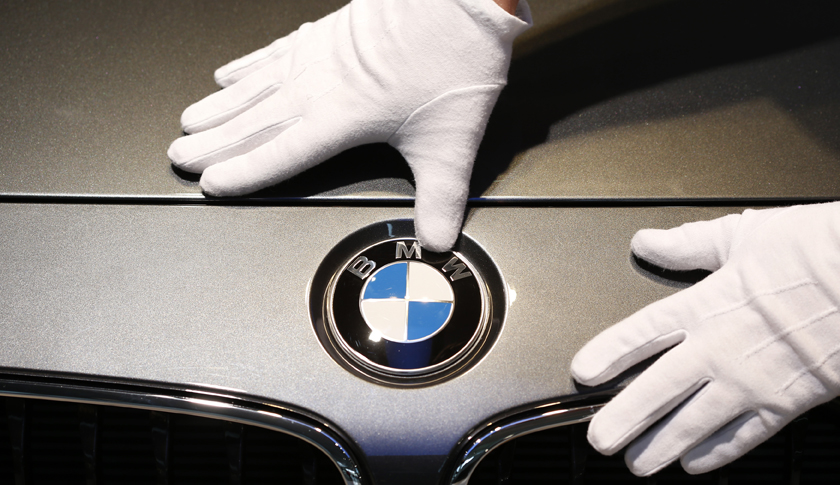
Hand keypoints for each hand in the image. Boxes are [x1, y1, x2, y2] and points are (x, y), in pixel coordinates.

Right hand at [168, 0, 530, 250]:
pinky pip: (271, 52)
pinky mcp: (325, 30)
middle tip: (179, 158)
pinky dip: (246, 65)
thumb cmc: (453, 60)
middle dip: (213, 144)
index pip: (279, 154)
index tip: (212, 185)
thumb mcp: (451, 142)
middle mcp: (318, 85)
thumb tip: (437, 240)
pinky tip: (228, 72)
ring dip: (219, 107)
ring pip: (253, 86)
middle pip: (253, 121)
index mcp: (340, 117)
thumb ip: (441, 197)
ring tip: (189, 122)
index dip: (243, 173)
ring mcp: (317, 54)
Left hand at [572, 203, 839, 475]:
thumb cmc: (814, 251)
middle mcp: (719, 348)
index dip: (607, 355)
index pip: (640, 334)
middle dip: (623, 419)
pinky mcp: (786, 402)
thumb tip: (647, 242)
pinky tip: (696, 462)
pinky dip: (716, 452)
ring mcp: (751, 381)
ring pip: (693, 423)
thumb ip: (687, 244)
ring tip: (637, 463)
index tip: (583, 372)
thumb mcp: (742, 235)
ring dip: (661, 446)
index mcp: (704, 304)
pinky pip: (742, 436)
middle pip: (657, 391)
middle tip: (600, 439)